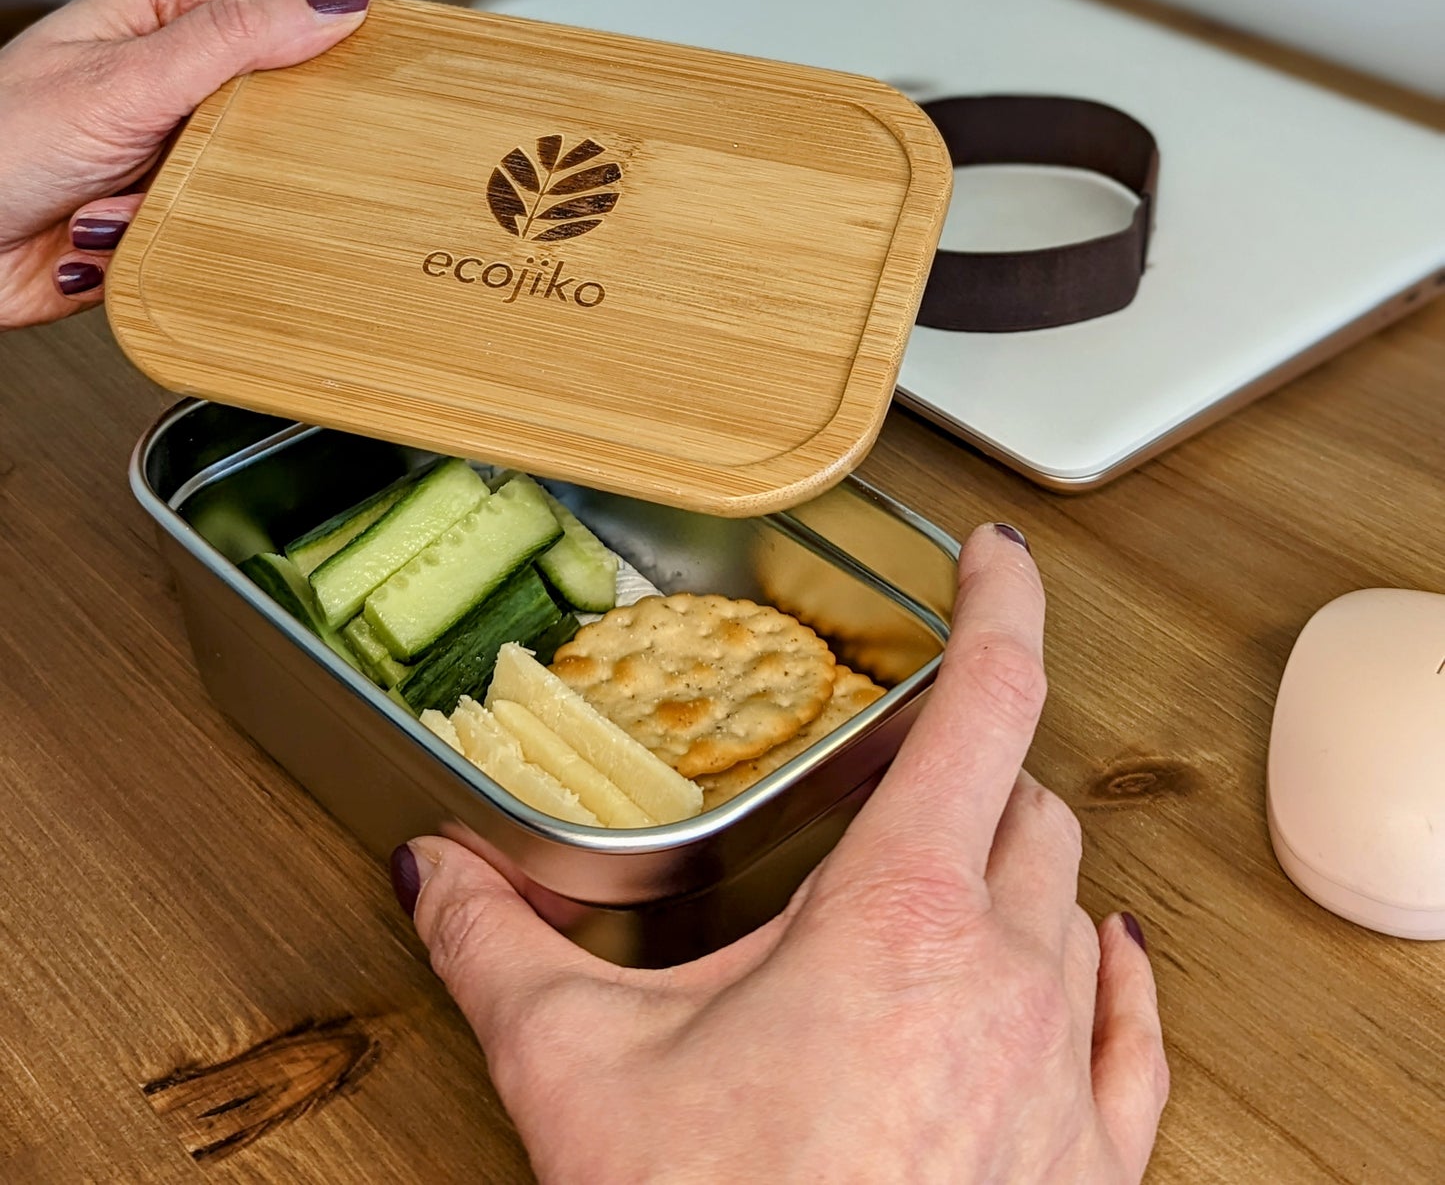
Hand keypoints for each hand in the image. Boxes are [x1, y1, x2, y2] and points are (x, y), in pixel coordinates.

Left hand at [0, 0, 370, 329]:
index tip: (392, 62)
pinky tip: (135, 227)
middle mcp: (175, 74)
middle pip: (285, 93)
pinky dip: (196, 233)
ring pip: (264, 168)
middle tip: (239, 149)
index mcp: (163, 12)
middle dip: (276, 134)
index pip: (282, 3)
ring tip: (141, 191)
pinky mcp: (177, 206)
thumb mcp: (127, 80)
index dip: (338, 28)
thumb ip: (233, 40)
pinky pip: (233, 222)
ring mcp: (178, 142)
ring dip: (219, 193)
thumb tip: (331, 3)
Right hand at [393, 524, 1168, 1183]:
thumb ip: (501, 952)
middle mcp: (1005, 975)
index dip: (1000, 605)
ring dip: (1022, 866)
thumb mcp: (582, 1073)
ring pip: (1073, 904)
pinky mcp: (1090, 1167)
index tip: (996, 554)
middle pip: (1028, 801)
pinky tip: (1106, 960)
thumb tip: (437, 875)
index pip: (986, 703)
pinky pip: (1134, 1037)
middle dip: (977, 759)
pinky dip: (1116, 978)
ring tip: (963, 858)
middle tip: (922, 751)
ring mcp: (1062, 1073)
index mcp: (897, 917)